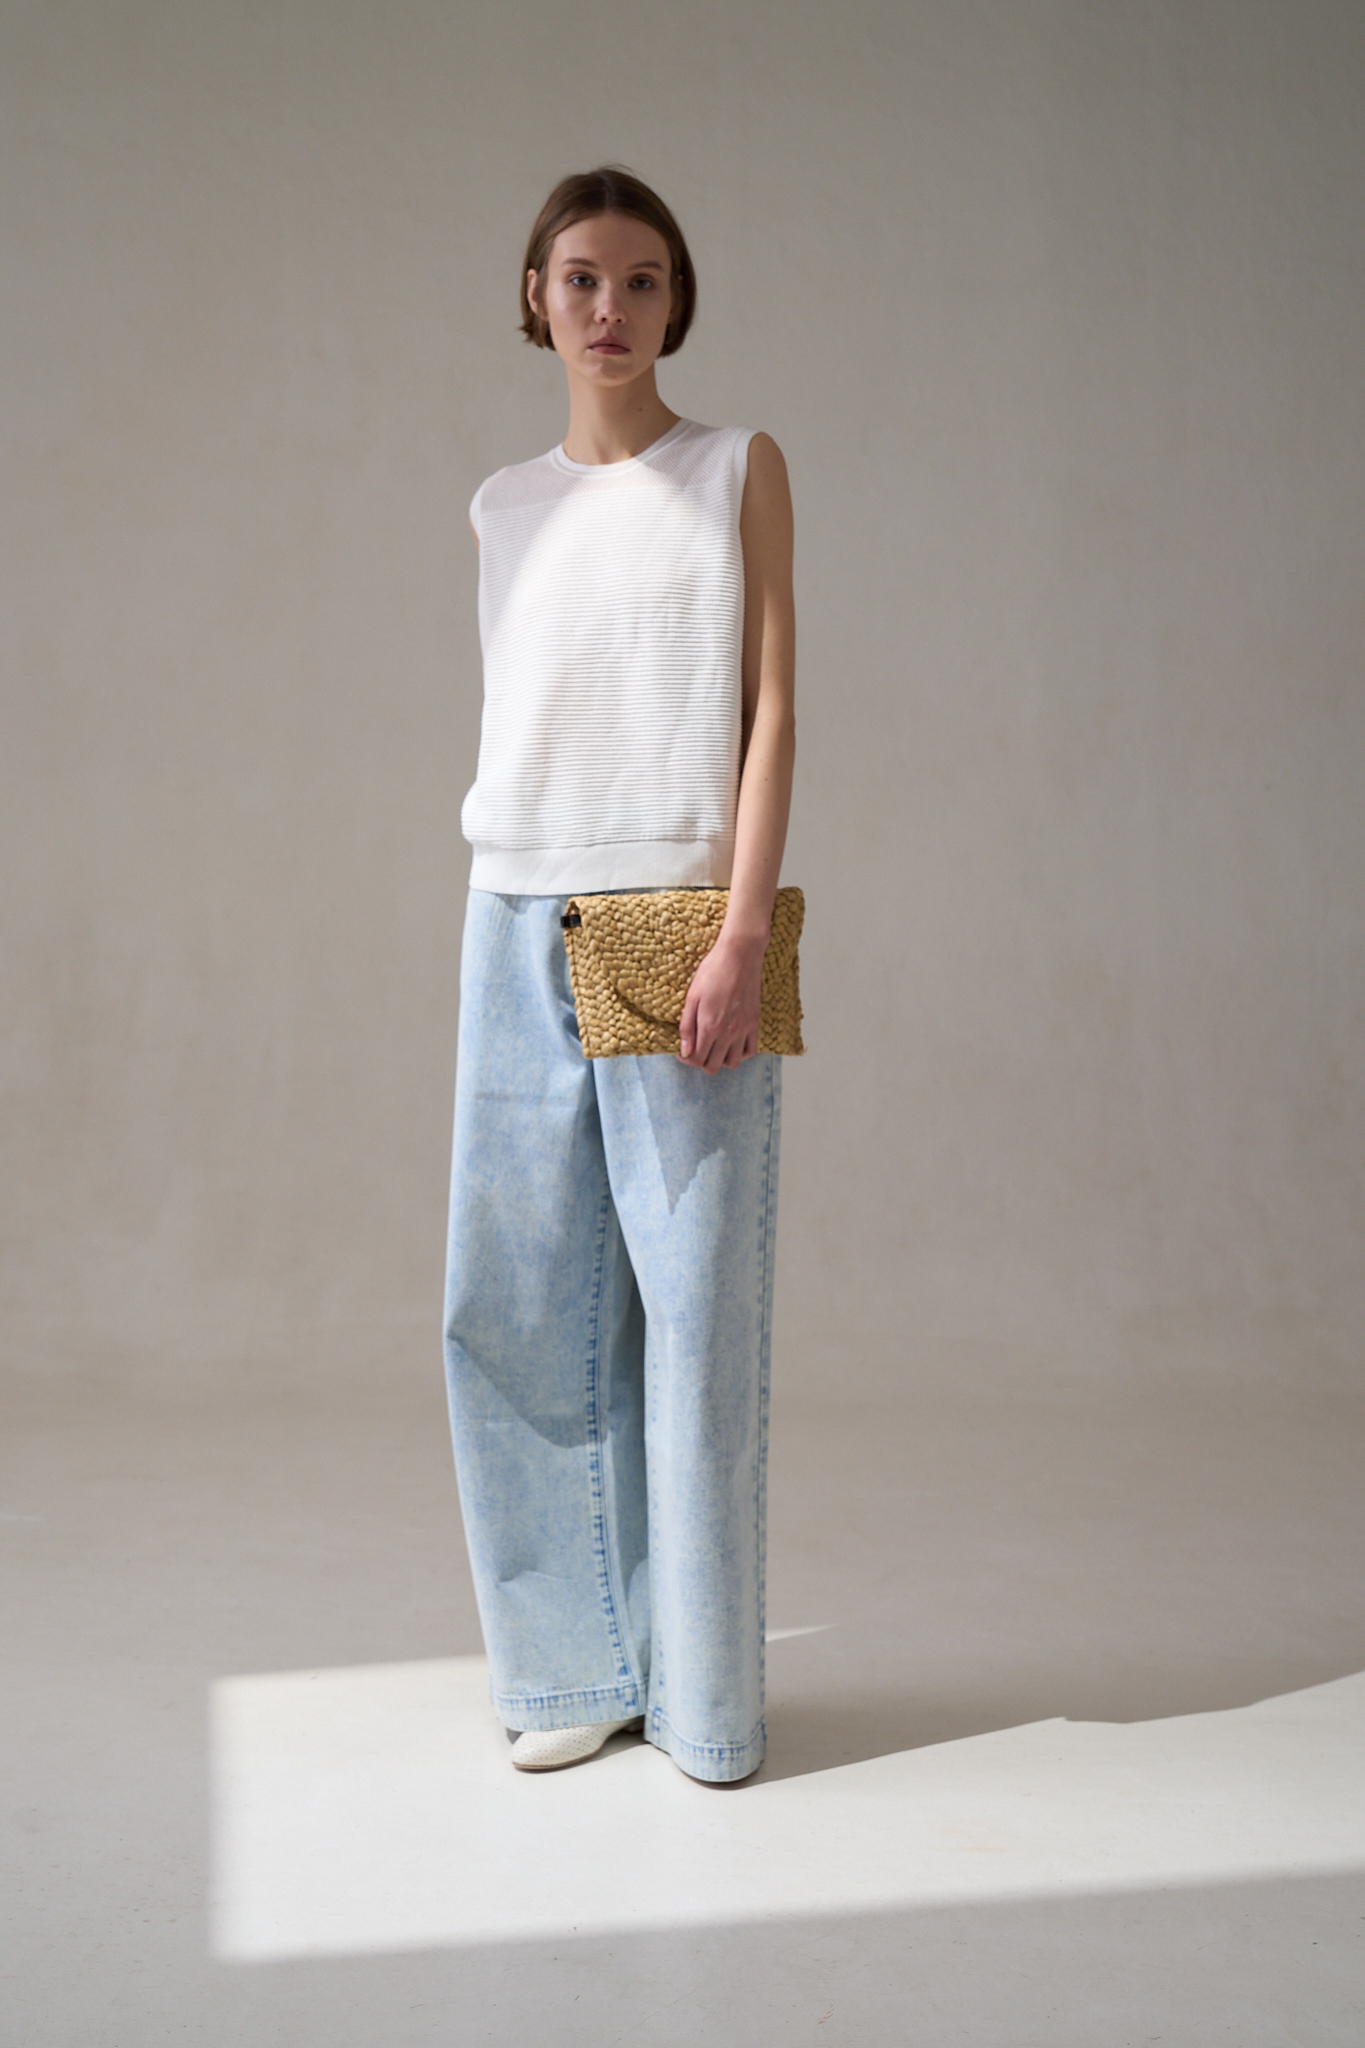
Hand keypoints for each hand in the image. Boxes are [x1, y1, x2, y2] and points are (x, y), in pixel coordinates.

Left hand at [677, 931, 765, 1073]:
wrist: (740, 956)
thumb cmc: (712, 971)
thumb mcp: (692, 997)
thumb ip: (687, 1026)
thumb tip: (684, 1051)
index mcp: (709, 1026)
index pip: (696, 1059)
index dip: (686, 1059)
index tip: (682, 1050)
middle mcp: (727, 1033)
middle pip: (712, 1066)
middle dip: (700, 1061)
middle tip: (696, 1049)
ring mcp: (743, 1030)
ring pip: (732, 1063)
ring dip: (720, 1060)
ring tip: (714, 1047)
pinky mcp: (754, 1023)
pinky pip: (750, 1051)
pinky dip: (740, 1053)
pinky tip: (731, 1043)